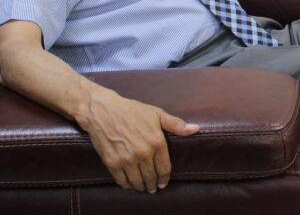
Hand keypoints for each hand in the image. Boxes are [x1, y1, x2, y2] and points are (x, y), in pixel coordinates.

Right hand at [78, 88, 198, 192]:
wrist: (103, 111)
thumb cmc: (132, 111)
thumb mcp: (157, 114)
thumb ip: (176, 124)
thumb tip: (196, 129)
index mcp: (156, 142)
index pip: (164, 168)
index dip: (165, 179)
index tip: (164, 183)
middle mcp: (143, 152)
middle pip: (151, 177)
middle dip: (153, 185)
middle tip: (153, 188)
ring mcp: (127, 159)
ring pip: (137, 181)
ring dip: (141, 187)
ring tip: (143, 188)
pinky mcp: (112, 163)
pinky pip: (122, 180)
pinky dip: (127, 184)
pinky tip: (129, 184)